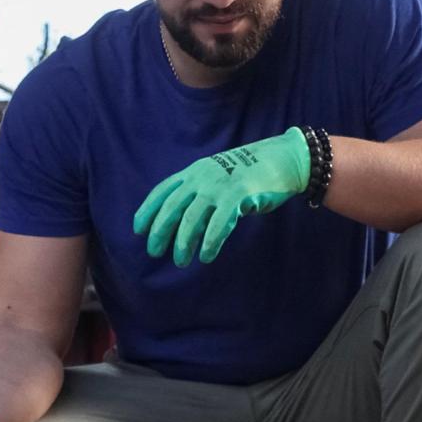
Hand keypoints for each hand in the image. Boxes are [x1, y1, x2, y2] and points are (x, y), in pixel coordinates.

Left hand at [132, 127, 309, 265]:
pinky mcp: (238, 195)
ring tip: (181, 261)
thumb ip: (200, 193)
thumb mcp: (218, 177)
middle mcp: (201, 177)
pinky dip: (209, 242)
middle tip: (155, 252)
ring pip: (192, 218)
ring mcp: (219, 185)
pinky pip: (218, 223)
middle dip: (160, 231)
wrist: (282, 160)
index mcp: (194, 172)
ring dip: (183, 243)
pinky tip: (205, 256)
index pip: (162, 191)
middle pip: (172, 207)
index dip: (148, 210)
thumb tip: (184, 222)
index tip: (138, 230)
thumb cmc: (250, 174)